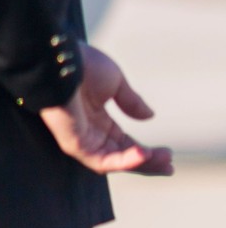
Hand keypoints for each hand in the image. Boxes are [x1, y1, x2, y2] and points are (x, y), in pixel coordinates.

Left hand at [38, 44, 173, 175]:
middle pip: (121, 156)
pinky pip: (100, 161)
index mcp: (97, 118)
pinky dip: (123, 161)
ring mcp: (81, 138)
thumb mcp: (115, 82)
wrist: (58, 61)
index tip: (169, 153)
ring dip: (140, 164)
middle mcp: (89, 131)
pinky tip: (143, 154)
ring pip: (114, 162)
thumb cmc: (81, 66)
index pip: (123, 143)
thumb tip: (150, 116)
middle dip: (147, 163)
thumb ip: (130, 101)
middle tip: (170, 166)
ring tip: (163, 161)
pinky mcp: (73, 143)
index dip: (145, 151)